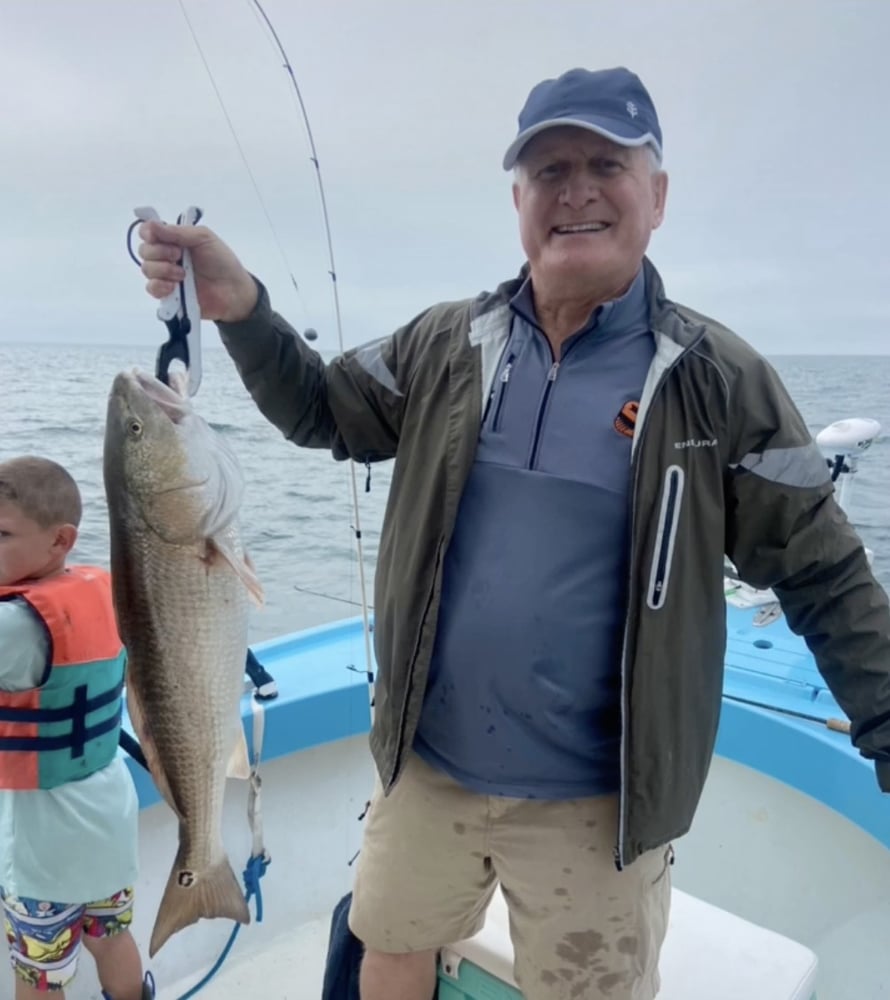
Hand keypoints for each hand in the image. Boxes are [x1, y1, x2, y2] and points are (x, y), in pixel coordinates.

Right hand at [137, 221, 258, 323]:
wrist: (233, 291)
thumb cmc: (221, 261)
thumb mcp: (203, 238)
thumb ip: (178, 232)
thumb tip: (151, 224)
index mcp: (173, 240)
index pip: (147, 232)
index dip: (148, 233)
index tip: (156, 236)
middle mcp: (165, 256)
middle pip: (144, 251)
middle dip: (160, 252)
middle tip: (179, 256)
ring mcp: (166, 276)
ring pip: (146, 269)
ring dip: (163, 270)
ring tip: (183, 275)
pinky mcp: (168, 295)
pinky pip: (151, 289)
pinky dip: (160, 286)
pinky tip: (174, 287)